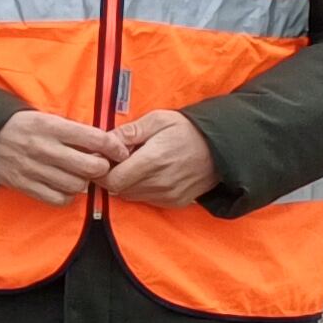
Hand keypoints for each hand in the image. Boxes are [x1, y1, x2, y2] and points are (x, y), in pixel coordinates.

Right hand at [0, 109, 127, 206]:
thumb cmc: (20, 125)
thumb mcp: (45, 118)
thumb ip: (72, 131)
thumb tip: (105, 145)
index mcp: (51, 126)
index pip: (95, 139)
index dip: (114, 148)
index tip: (120, 152)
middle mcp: (44, 147)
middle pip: (90, 167)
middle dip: (102, 168)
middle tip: (99, 166)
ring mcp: (33, 168)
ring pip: (76, 185)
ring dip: (83, 183)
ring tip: (79, 176)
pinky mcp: (24, 185)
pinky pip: (58, 199)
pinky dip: (67, 196)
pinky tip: (64, 187)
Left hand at [102, 109, 221, 207]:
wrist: (221, 148)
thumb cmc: (186, 130)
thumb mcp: (157, 120)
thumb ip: (129, 132)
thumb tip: (105, 141)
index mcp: (153, 160)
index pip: (112, 179)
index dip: (101, 171)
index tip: (103, 159)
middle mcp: (160, 182)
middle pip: (119, 189)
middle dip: (112, 175)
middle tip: (117, 160)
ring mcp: (169, 195)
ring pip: (131, 196)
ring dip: (126, 183)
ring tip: (134, 165)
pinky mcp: (176, 202)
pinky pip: (147, 200)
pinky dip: (141, 189)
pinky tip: (148, 174)